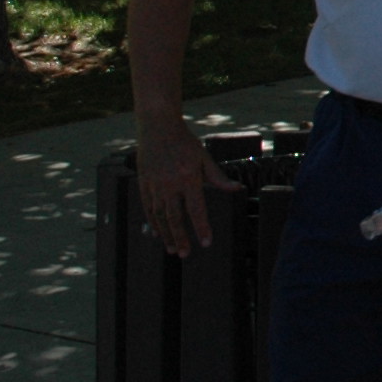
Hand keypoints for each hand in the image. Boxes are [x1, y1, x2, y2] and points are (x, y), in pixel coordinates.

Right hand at [136, 119, 241, 257]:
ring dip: (166, 234)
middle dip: (181, 238)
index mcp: (189, 178)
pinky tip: (157, 233)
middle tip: (185, 254)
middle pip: (175, 217)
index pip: (197, 209)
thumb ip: (218, 177)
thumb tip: (238, 189)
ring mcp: (155, 185)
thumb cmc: (185, 142)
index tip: (206, 243)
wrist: (158, 128)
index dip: (202, 227)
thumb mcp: (204, 157)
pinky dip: (153, 222)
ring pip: (160, 216)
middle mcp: (170, 184)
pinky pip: (148, 207)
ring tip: (172, 249)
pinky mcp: (143, 183)